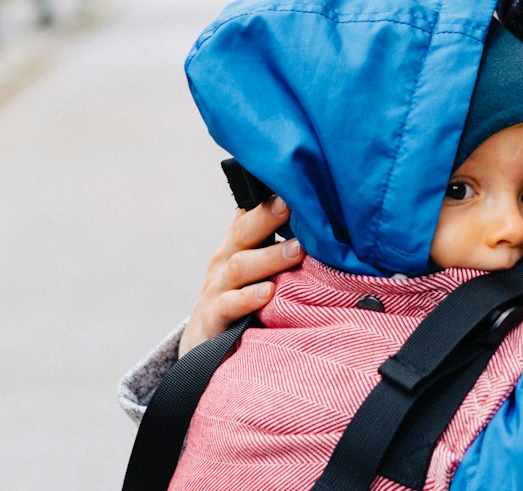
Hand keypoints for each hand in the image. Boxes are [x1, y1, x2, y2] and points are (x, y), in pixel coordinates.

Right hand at [180, 198, 304, 356]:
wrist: (204, 338)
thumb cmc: (241, 293)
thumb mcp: (254, 263)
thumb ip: (276, 241)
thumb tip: (318, 215)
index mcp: (238, 242)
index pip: (250, 211)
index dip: (268, 197)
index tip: (291, 183)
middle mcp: (225, 259)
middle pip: (244, 232)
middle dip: (268, 216)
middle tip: (293, 204)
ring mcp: (217, 288)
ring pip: (240, 267)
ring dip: (270, 257)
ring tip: (297, 249)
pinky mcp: (215, 318)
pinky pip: (230, 305)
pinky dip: (248, 299)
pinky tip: (268, 293)